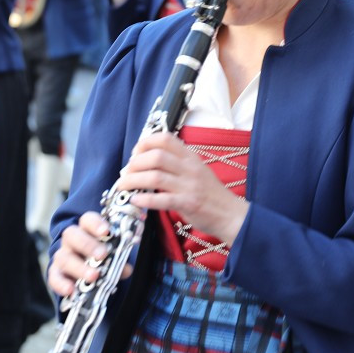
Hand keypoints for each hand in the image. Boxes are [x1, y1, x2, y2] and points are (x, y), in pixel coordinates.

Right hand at [48, 211, 132, 296]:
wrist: (87, 270)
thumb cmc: (101, 256)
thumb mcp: (114, 254)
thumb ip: (120, 258)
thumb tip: (126, 268)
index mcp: (87, 229)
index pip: (87, 220)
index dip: (96, 224)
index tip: (107, 231)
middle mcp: (72, 240)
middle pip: (72, 235)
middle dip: (87, 245)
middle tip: (102, 255)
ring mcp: (63, 256)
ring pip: (63, 257)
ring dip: (79, 267)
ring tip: (94, 276)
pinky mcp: (56, 273)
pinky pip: (54, 277)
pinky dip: (61, 284)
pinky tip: (71, 290)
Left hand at [122, 132, 247, 245]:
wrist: (230, 214)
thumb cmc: (210, 193)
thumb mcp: (196, 170)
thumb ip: (176, 163)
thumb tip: (147, 161)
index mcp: (190, 157)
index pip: (165, 139)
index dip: (145, 143)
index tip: (135, 153)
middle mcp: (190, 168)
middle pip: (156, 156)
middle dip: (135, 163)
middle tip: (126, 172)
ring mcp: (189, 186)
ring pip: (155, 177)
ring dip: (134, 181)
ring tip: (123, 186)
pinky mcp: (188, 204)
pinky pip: (162, 200)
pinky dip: (144, 200)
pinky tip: (134, 201)